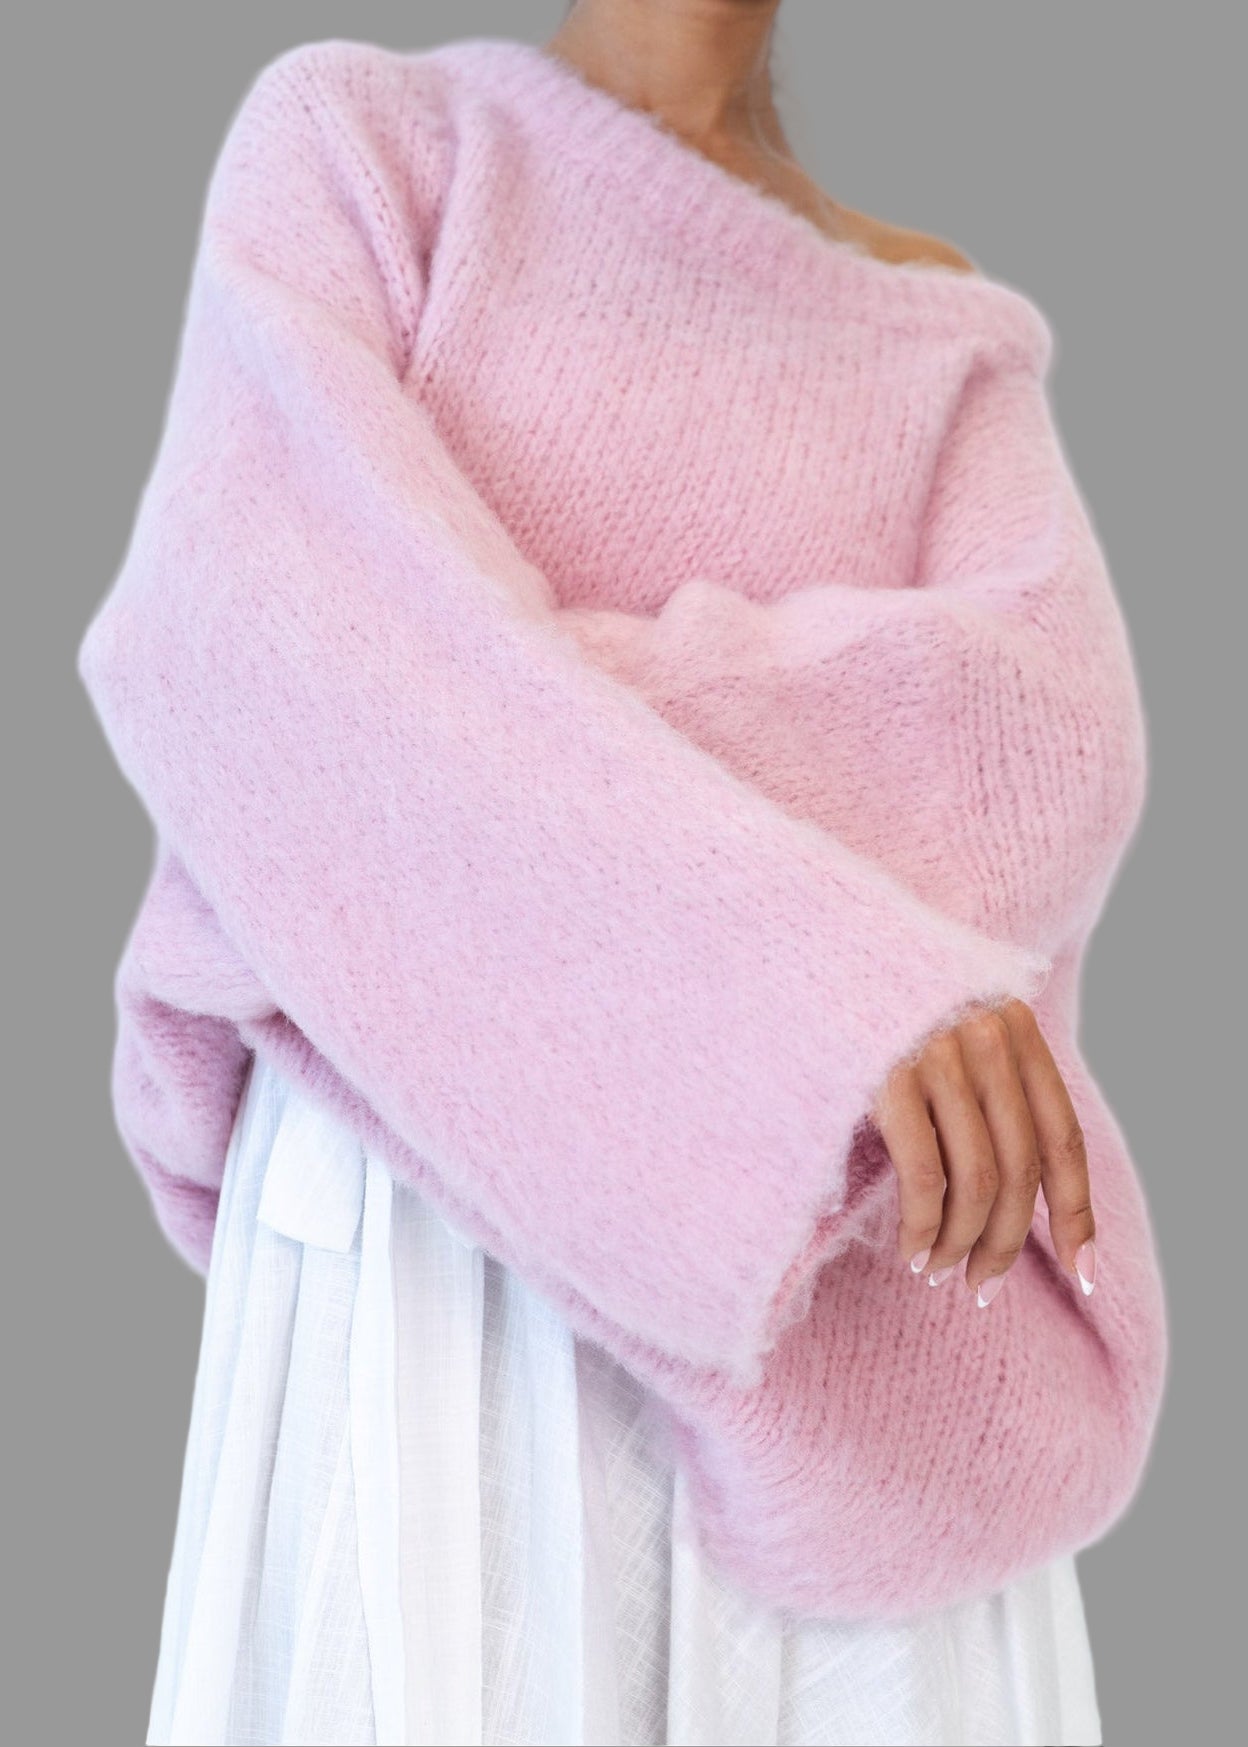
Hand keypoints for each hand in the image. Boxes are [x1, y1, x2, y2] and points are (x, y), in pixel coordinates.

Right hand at [871, 999, 1096, 1303]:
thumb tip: (1027, 1196)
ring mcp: (938, 1053)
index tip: (1082, 1274)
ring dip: (962, 1243)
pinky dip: (924, 1228)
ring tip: (939, 1270)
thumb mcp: (948, 1034)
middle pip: (1020, 1169)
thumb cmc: (872, 1010)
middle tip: (981, 1286)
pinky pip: (926, 1177)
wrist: (803, 959)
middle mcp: (987, 1036)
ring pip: (978, 1180)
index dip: (1077, 1213)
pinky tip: (913, 1250)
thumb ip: (989, 1087)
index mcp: (1014, 1026)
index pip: (1064, 1137)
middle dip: (1005, 1243)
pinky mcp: (888, 1077)